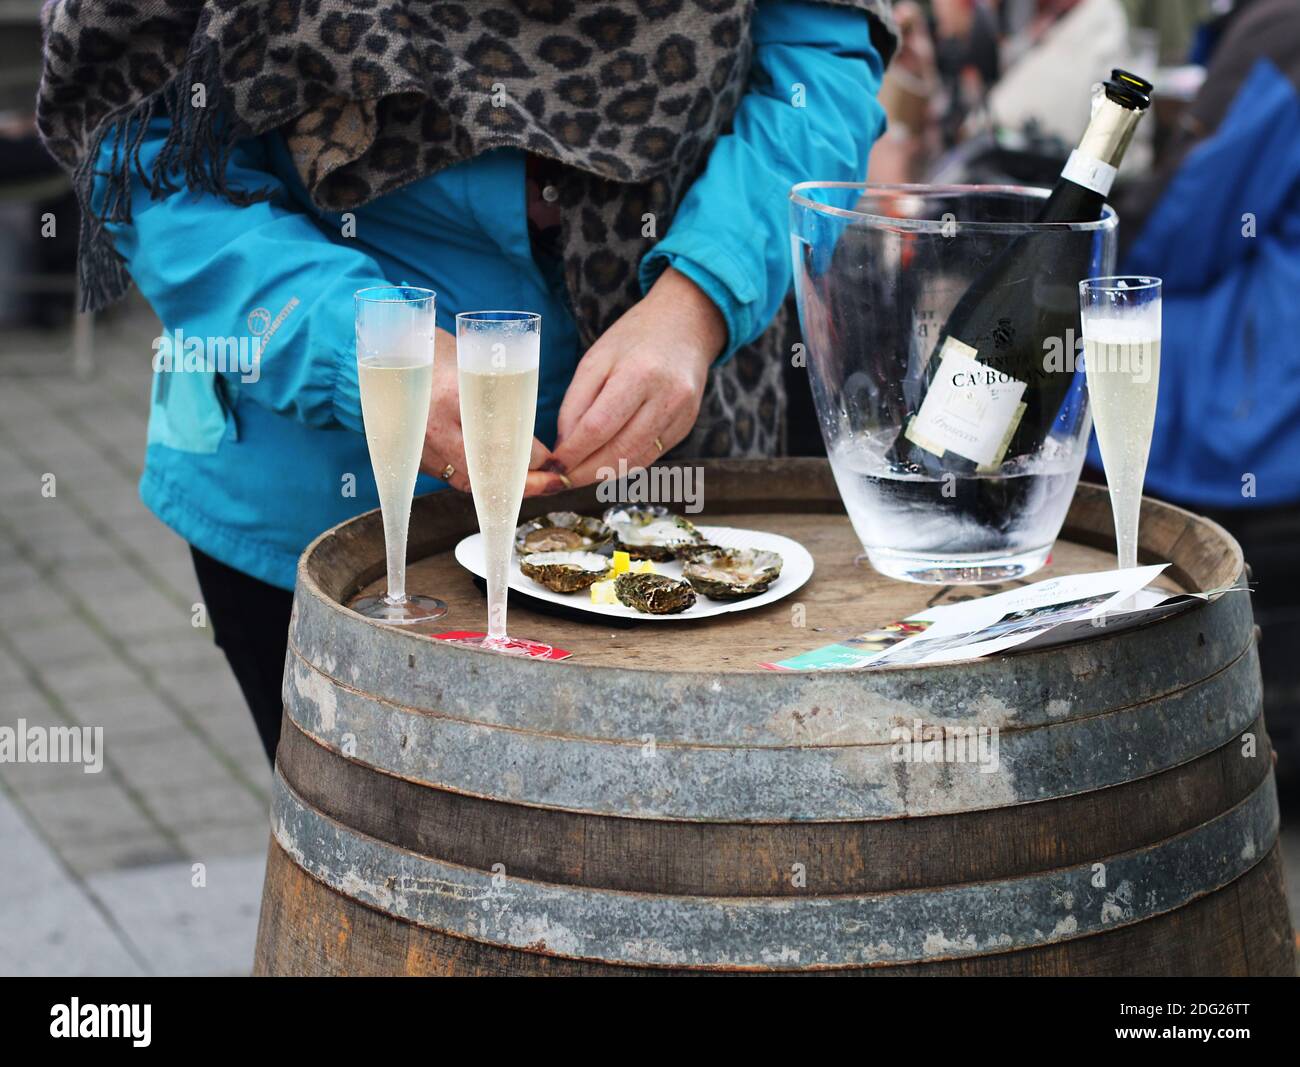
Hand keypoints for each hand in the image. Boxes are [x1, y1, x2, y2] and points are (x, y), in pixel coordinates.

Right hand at [419, 326, 562, 495]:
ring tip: (533, 485)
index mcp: (450, 396)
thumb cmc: (435, 353)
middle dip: (524, 483)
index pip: (501, 439)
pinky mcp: (411, 458)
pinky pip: (451, 477)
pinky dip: (479, 482)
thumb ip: (498, 393)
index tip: (553, 460)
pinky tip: (501, 480)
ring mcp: (417, 447)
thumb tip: (532, 428)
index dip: (532, 456)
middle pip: (486, 471)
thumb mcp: (470, 362)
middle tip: (552, 483)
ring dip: (503, 488)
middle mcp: (431, 427)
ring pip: (469, 482)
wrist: (385, 356)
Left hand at [549, 267, 724, 486]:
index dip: (573, 454)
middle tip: (558, 481)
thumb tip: (564, 447)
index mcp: (639, 374)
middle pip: (619, 452)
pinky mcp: (685, 427)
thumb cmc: (634, 338)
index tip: (551, 468)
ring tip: (576, 476)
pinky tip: (603, 464)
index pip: (599, 427)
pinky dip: (623, 465)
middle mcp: (667, 398)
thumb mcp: (596, 359)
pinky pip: (649, 456)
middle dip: (584, 473)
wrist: (686, 324)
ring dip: (602, 475)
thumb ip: (576, 403)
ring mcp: (681, 416)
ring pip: (635, 461)